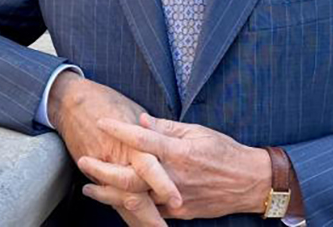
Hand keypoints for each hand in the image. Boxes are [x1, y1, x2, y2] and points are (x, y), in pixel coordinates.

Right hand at [47, 74, 179, 222]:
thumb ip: (155, 130)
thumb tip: (172, 145)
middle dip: (150, 214)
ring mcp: (102, 167)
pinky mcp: (92, 173)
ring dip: (137, 218)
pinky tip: (136, 221)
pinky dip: (122, 209)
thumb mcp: (135, 111)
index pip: (149, 168)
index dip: (163, 186)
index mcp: (132, 139)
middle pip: (134, 191)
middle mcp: (117, 157)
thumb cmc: (107, 102)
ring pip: (121, 200)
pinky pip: (110, 197)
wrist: (72, 102)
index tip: (177, 202)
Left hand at [79, 113, 271, 219]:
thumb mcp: (198, 132)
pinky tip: (112, 200)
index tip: (101, 122)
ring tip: (89, 187)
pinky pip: (148, 211)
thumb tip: (140, 120)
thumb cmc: (224, 152)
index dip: (119, 130)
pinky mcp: (178, 212)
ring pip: (134, 199)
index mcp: (180, 152)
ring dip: (108, 193)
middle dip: (103, 170)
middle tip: (84, 161)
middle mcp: (174, 177)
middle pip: (130, 177)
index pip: (143, 140)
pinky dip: (128, 206)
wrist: (249, 183)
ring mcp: (175, 199)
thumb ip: (166, 128)